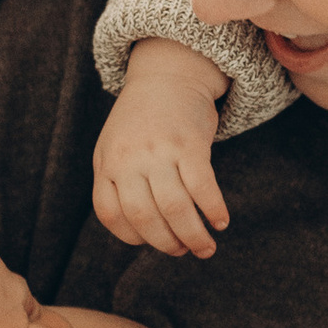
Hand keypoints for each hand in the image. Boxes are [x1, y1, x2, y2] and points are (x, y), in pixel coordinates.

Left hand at [93, 41, 229, 259]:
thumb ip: (117, 183)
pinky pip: (202, 188)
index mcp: (106, 163)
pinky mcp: (189, 144)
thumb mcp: (113, 148)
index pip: (111, 214)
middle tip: (184, 251)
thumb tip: (142, 231)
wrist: (166, 76)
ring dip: (194, 235)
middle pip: (145, 218)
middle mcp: (129, 160)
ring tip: (206, 247)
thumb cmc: (141, 121)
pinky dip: (213, 210)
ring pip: (176, 208)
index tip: (149, 241)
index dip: (131, 236)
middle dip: (167, 244)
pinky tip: (221, 221)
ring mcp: (159, 152)